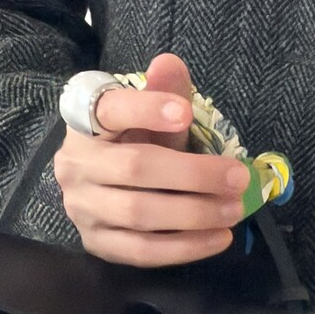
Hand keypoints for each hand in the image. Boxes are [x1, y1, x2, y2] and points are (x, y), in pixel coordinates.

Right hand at [54, 52, 250, 265]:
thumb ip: (164, 91)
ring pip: (139, 213)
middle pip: (136, 168)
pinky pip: (141, 251)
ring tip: (235, 209)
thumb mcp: (151, 113)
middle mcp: (76, 165)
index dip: (147, 110)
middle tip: (238, 177)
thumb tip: (170, 62)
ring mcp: (82, 207)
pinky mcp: (97, 243)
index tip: (186, 112)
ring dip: (195, 213)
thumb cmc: (134, 139)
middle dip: (194, 174)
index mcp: (85, 123)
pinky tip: (219, 238)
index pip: (110, 110)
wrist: (104, 183)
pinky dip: (184, 247)